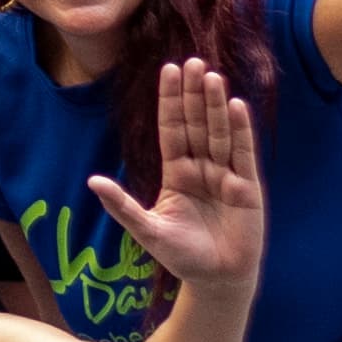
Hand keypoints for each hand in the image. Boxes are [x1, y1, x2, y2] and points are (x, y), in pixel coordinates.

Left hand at [85, 51, 266, 291]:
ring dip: (216, 105)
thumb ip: (122, 205)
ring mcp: (226, 176)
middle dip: (194, 94)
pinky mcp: (247, 188)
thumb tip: (93, 180)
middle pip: (197, 124)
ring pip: (220, 133)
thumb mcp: (147, 230)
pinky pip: (243, 153)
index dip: (171, 100)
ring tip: (212, 76)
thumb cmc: (182, 256)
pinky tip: (237, 105)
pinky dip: (240, 130)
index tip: (169, 70)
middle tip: (192, 61)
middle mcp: (202, 168)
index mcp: (177, 173)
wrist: (216, 280)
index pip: (173, 129)